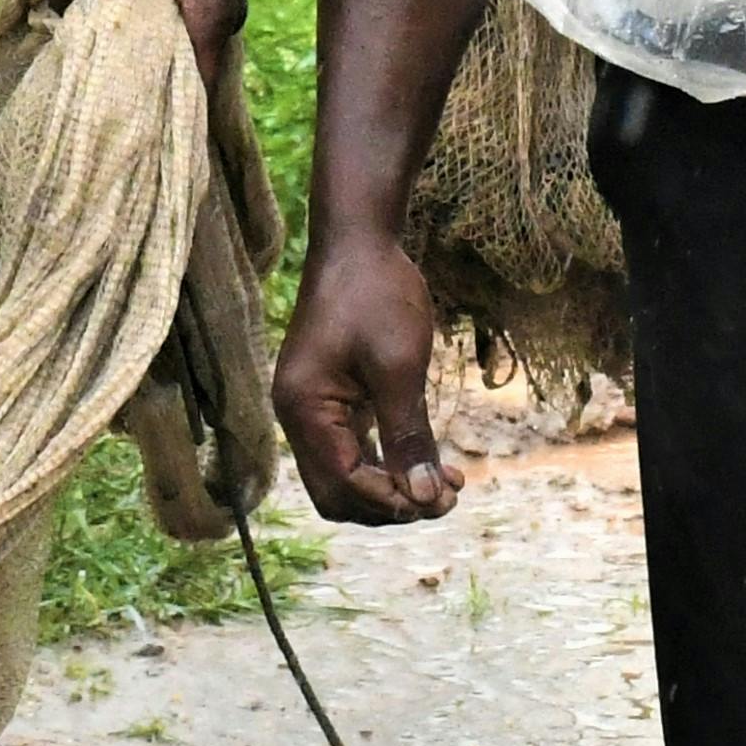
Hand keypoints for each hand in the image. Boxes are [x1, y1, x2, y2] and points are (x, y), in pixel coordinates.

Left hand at [51, 0, 247, 110]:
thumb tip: (49, 6)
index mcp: (212, 15)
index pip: (199, 86)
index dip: (175, 118)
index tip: (146, 145)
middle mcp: (224, 17)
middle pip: (194, 74)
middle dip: (161, 98)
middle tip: (121, 124)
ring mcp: (220, 2)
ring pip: (189, 50)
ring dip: (160, 68)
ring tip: (119, 92)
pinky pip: (187, 27)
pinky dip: (162, 41)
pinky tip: (128, 46)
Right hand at [274, 232, 456, 523]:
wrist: (359, 242)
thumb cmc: (377, 295)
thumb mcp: (400, 367)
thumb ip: (408, 435)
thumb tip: (423, 497)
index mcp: (304, 409)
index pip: (343, 483)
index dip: (392, 500)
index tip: (441, 500)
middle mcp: (297, 416)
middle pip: (337, 494)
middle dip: (390, 504)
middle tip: (445, 499)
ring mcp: (310, 408)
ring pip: (346, 478)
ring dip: (393, 489)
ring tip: (448, 487)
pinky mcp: (329, 399)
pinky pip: (352, 451)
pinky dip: (387, 464)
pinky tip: (430, 463)